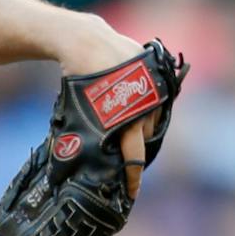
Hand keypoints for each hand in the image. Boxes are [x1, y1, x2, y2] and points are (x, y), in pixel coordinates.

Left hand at [61, 22, 154, 198]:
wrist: (87, 42)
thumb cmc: (79, 80)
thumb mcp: (82, 112)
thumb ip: (95, 135)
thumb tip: (93, 160)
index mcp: (127, 119)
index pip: (135, 157)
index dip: (134, 178)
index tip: (132, 193)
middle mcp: (145, 105)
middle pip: (146, 137)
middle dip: (135, 146)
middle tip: (122, 153)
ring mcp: (153, 87)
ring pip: (152, 118)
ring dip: (141, 125)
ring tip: (125, 125)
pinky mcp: (155, 71)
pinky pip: (155, 98)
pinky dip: (146, 106)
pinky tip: (133, 107)